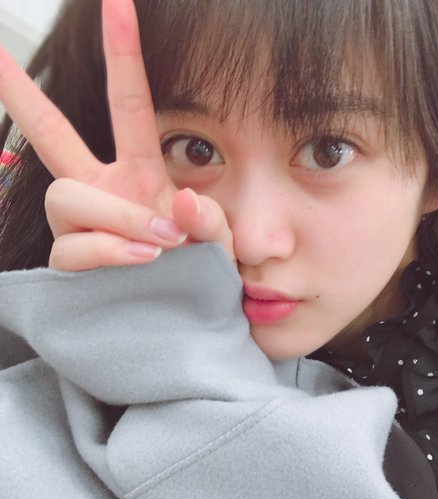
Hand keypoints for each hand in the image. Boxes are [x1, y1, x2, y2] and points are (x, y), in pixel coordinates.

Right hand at [0, 0, 232, 269]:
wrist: (188, 329)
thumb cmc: (201, 281)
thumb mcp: (219, 246)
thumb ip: (208, 222)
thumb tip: (177, 204)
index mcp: (139, 173)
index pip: (127, 105)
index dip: (122, 53)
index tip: (118, 1)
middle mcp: (101, 190)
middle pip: (48, 134)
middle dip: (18, 91)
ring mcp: (82, 227)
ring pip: (66, 196)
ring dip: (114, 214)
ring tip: (157, 245)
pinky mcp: (71, 264)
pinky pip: (74, 248)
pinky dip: (109, 252)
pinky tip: (140, 261)